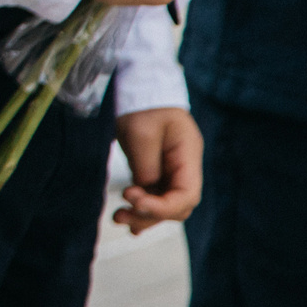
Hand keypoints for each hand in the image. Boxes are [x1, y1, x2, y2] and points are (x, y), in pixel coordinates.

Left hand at [113, 106, 202, 231]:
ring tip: (118, 218)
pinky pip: (152, 196)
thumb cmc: (143, 105)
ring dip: (142, 215)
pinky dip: (140, 208)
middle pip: (176, 205)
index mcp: (188, 156)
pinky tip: (125, 217)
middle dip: (150, 215)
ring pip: (164, 204)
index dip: (163, 207)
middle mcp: (184, 167)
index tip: (135, 200)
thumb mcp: (141, 133)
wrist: (138, 88)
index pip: (187, 195)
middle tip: (121, 215)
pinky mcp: (156, 171)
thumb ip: (146, 166)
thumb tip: (144, 190)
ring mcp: (171, 171)